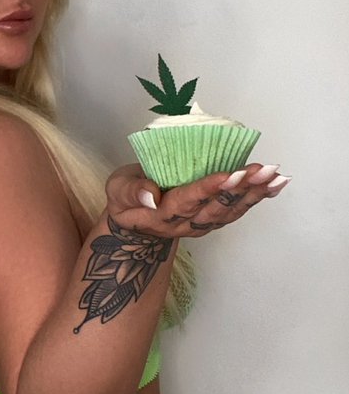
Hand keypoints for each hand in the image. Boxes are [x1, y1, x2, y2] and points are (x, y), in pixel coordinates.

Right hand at [104, 163, 289, 237]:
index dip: (209, 189)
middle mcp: (187, 224)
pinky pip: (238, 210)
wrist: (135, 224)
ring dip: (255, 193)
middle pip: (217, 208)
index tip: (230, 174)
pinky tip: (276, 183)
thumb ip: (131, 193)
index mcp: (162, 216)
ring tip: (275, 174)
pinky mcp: (214, 220)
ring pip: (232, 210)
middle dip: (241, 188)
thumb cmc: (126, 200)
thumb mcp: (117, 192)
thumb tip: (151, 196)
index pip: (188, 201)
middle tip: (263, 169)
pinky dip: (258, 197)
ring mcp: (203, 224)